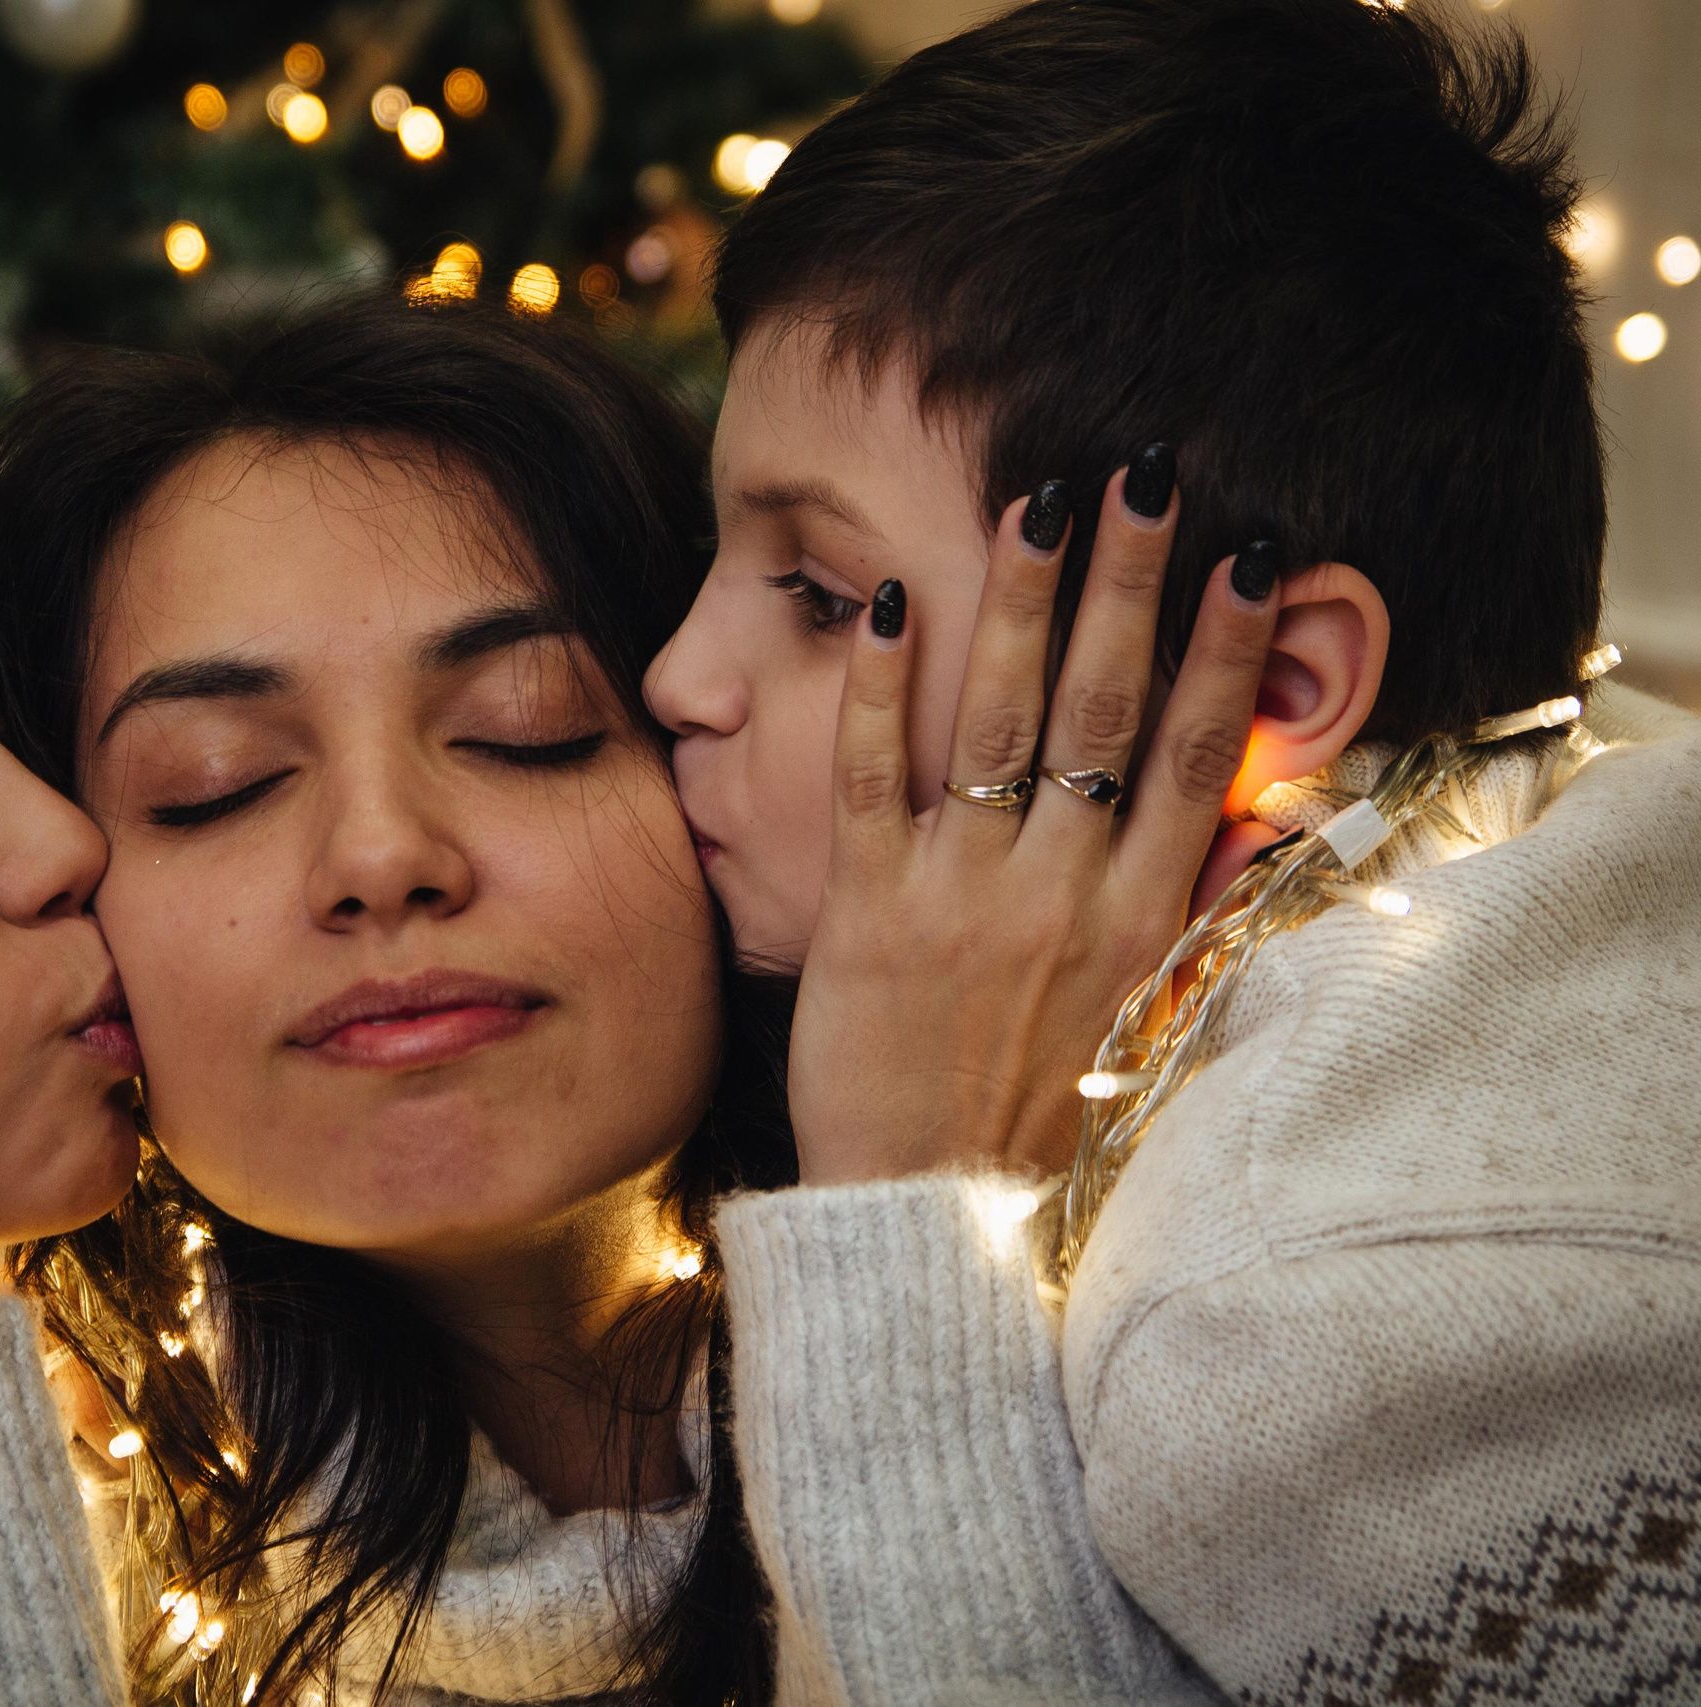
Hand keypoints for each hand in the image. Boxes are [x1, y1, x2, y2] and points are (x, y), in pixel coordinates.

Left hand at [788, 461, 1278, 1184]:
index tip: (1253, 551)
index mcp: (1142, 918)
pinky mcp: (868, 911)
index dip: (1227, 647)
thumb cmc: (1038, 1119)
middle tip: (1148, 472)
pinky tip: (885, 602)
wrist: (928, 1212)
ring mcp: (964, 895)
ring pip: (1004, 722)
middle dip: (1132, 583)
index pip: (1200, 753)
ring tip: (1041, 500)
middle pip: (1110, 710)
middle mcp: (1065, 892)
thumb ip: (1192, 915)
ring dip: (1026, 603)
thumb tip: (1253, 820)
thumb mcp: (1145, 1021)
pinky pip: (874, 779)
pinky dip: (880, 688)